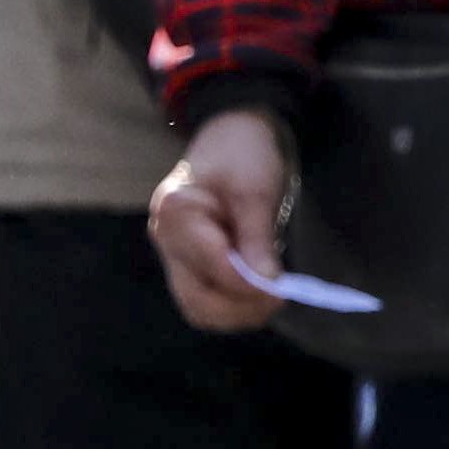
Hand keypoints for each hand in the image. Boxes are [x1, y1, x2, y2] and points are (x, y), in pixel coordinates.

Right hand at [145, 108, 295, 335]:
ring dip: (235, 313)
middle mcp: (164, 237)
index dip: (248, 286)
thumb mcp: (256, 190)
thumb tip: (267, 285)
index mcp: (176, 212)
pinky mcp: (185, 262)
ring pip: (197, 306)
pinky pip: (203, 298)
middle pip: (196, 298)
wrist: (230, 135)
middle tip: (279, 300)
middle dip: (240, 308)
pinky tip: (255, 297)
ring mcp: (171, 252)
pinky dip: (229, 306)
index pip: (212, 266)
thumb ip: (257, 239)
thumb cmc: (243, 154)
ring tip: (270, 301)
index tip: (283, 290)